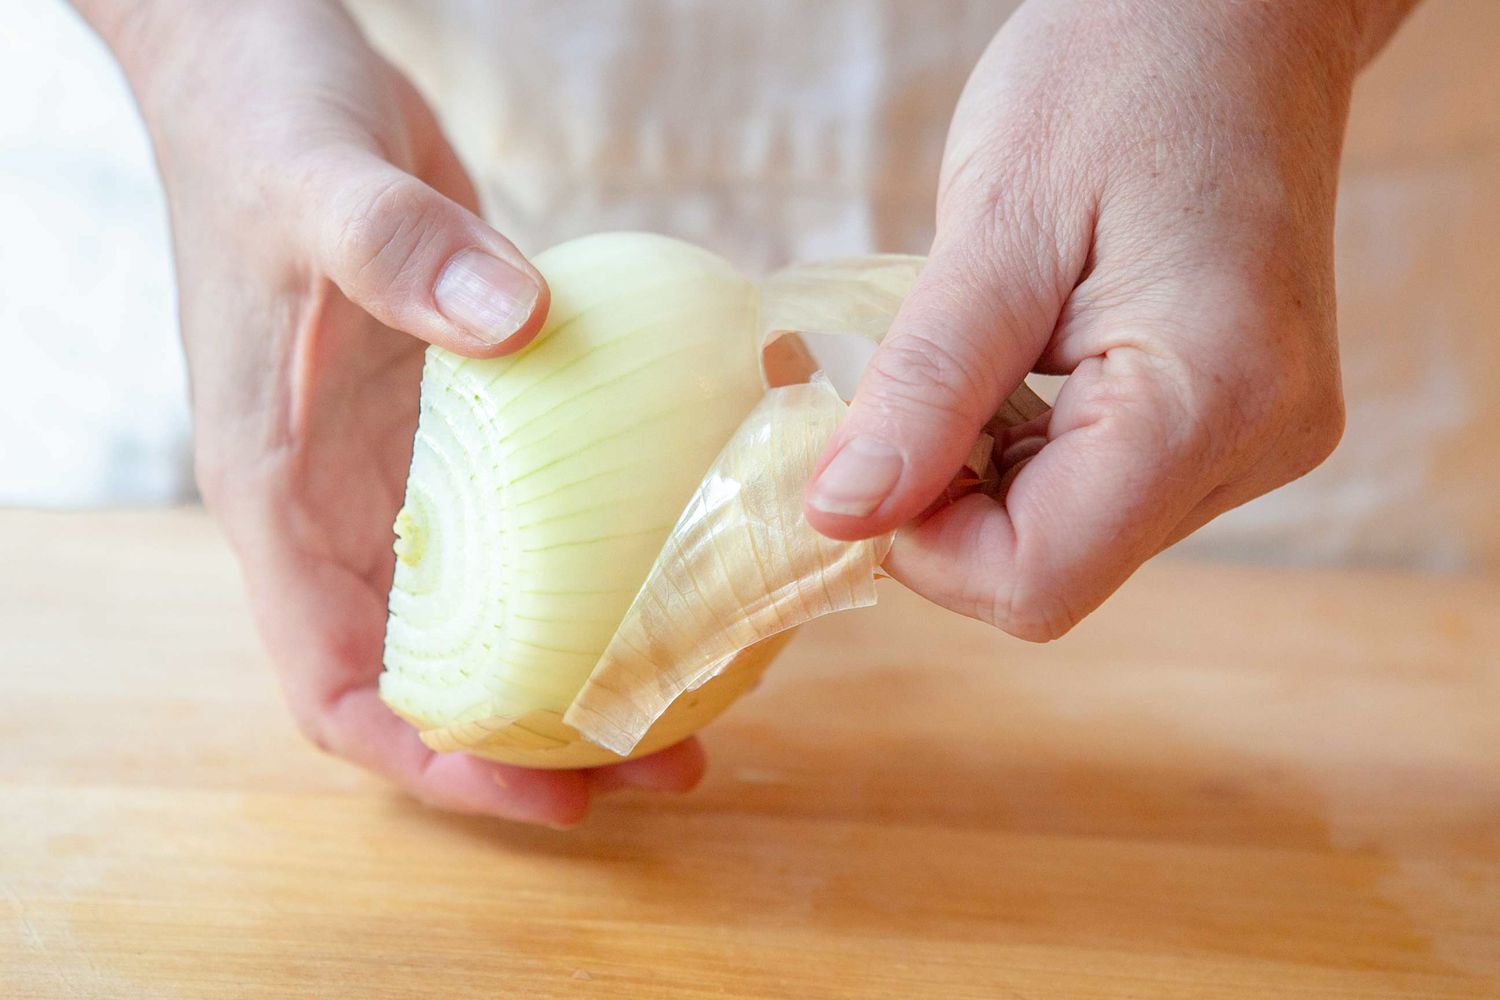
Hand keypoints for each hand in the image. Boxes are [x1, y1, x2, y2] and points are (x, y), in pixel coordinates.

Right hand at [86, 0, 703, 824]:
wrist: (271, 60)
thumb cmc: (260, 127)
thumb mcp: (312, 181)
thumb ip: (395, 249)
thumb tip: (512, 325)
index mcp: (282, 499)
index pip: (337, 685)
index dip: (430, 760)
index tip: (545, 791)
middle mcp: (348, 504)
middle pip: (443, 673)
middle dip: (545, 738)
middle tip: (673, 754)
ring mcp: (410, 462)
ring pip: (504, 605)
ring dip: (593, 655)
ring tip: (709, 678)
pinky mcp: (470, 411)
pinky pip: (545, 505)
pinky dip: (610, 540)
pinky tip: (700, 532)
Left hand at [804, 0, 1408, 638]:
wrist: (1239, 12)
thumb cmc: (1120, 75)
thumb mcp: (995, 223)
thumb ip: (922, 386)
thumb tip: (840, 519)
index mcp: (1210, 398)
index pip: (1034, 580)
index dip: (920, 541)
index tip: (866, 448)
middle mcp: (1261, 443)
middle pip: (1054, 567)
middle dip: (950, 499)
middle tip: (920, 376)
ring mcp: (1264, 439)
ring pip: (1076, 537)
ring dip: (990, 471)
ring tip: (990, 344)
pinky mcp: (1247, 423)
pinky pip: (1108, 491)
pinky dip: (1036, 449)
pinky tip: (1032, 359)